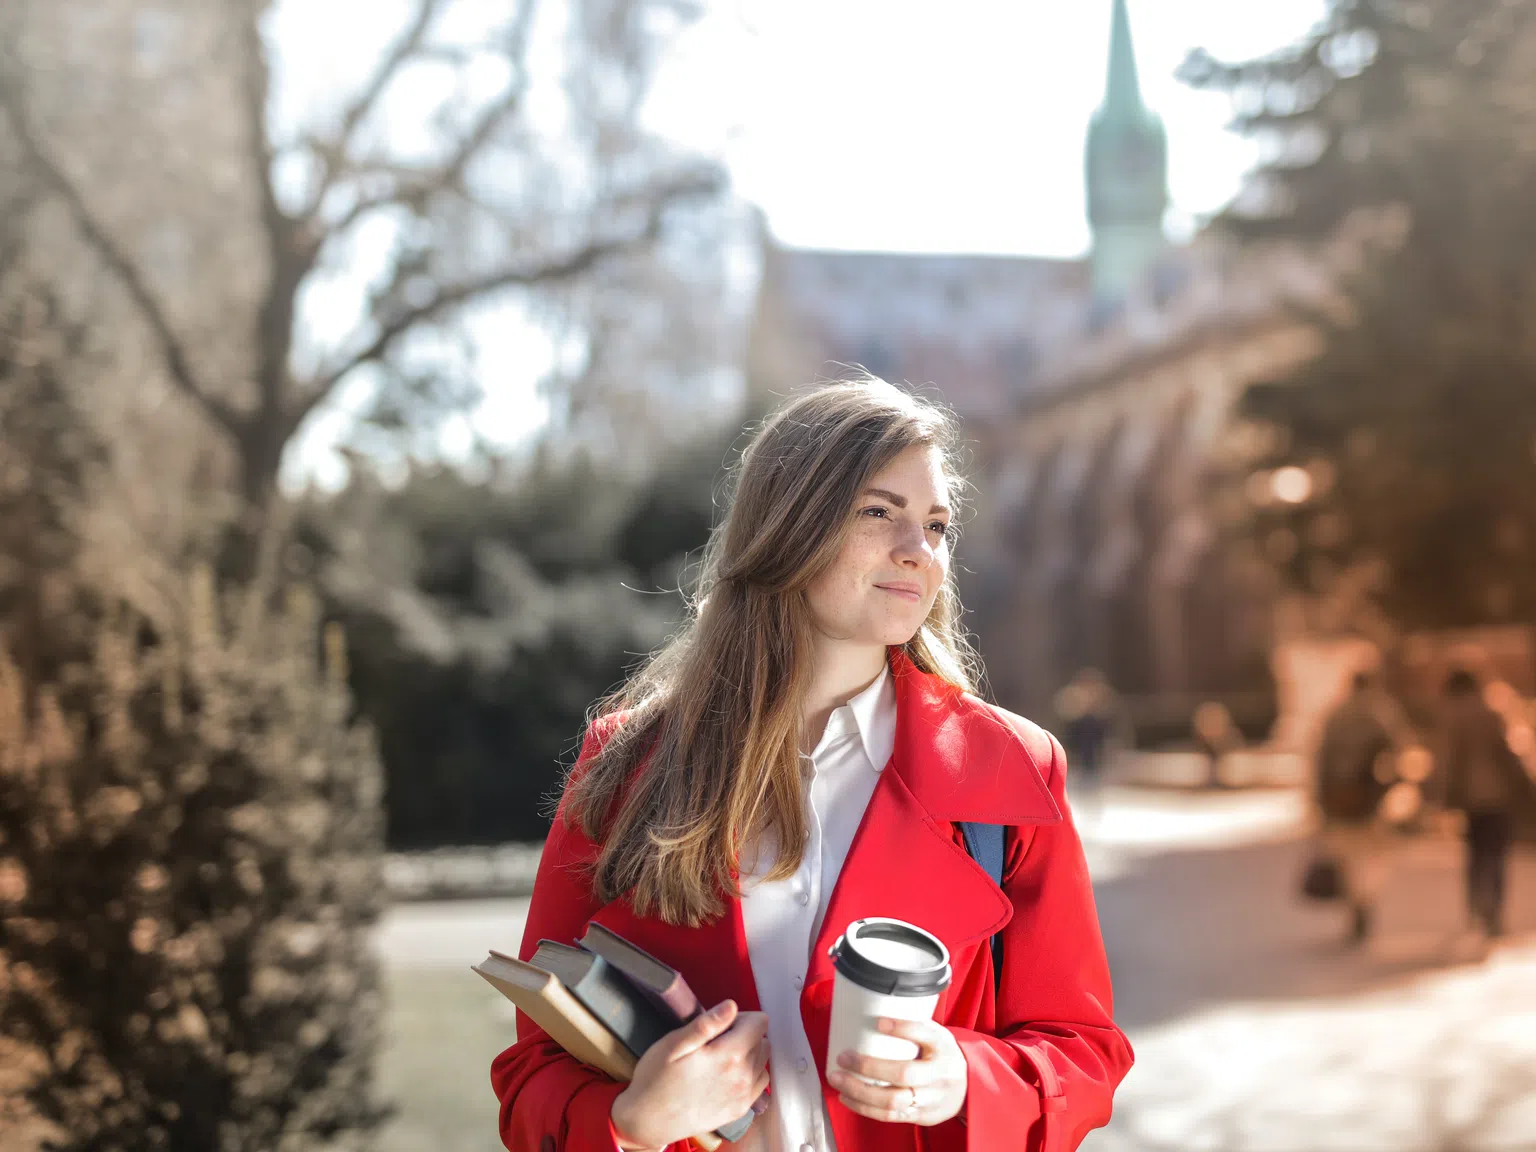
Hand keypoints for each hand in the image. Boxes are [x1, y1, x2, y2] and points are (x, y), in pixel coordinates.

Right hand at [610, 1001, 770, 1150]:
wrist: (648, 1122)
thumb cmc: (656, 1080)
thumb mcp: (673, 1044)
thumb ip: (706, 1024)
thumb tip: (731, 1006)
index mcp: (728, 1055)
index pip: (759, 1022)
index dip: (740, 1017)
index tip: (721, 1025)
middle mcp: (742, 1076)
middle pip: (762, 1041)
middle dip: (744, 1035)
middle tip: (716, 1042)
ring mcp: (743, 1096)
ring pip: (762, 1062)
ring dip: (748, 1055)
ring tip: (720, 1059)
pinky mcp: (739, 1110)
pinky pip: (759, 1084)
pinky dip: (749, 1075)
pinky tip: (726, 1076)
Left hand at [826, 1017, 967, 1126]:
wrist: (967, 1090)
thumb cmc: (941, 1056)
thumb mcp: (935, 1036)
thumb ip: (911, 1026)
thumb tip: (868, 1008)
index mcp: (943, 1046)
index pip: (926, 1033)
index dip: (903, 1027)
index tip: (879, 1022)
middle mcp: (940, 1073)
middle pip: (904, 1072)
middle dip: (868, 1066)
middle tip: (843, 1057)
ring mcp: (931, 1098)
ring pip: (893, 1100)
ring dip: (860, 1091)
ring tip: (838, 1079)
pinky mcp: (921, 1115)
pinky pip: (890, 1115)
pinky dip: (865, 1107)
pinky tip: (847, 1097)